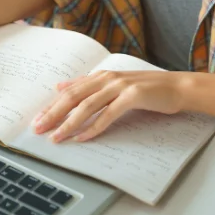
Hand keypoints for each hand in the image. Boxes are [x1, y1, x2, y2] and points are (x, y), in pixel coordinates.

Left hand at [31, 70, 188, 142]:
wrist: (178, 87)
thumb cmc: (147, 90)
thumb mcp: (114, 85)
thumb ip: (88, 86)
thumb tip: (60, 87)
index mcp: (101, 77)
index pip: (69, 92)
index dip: (51, 106)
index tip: (37, 120)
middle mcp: (107, 79)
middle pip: (73, 98)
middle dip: (53, 114)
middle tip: (39, 129)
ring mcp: (120, 86)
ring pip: (87, 106)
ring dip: (70, 123)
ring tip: (57, 137)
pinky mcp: (133, 96)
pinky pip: (109, 114)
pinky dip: (95, 127)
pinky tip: (84, 137)